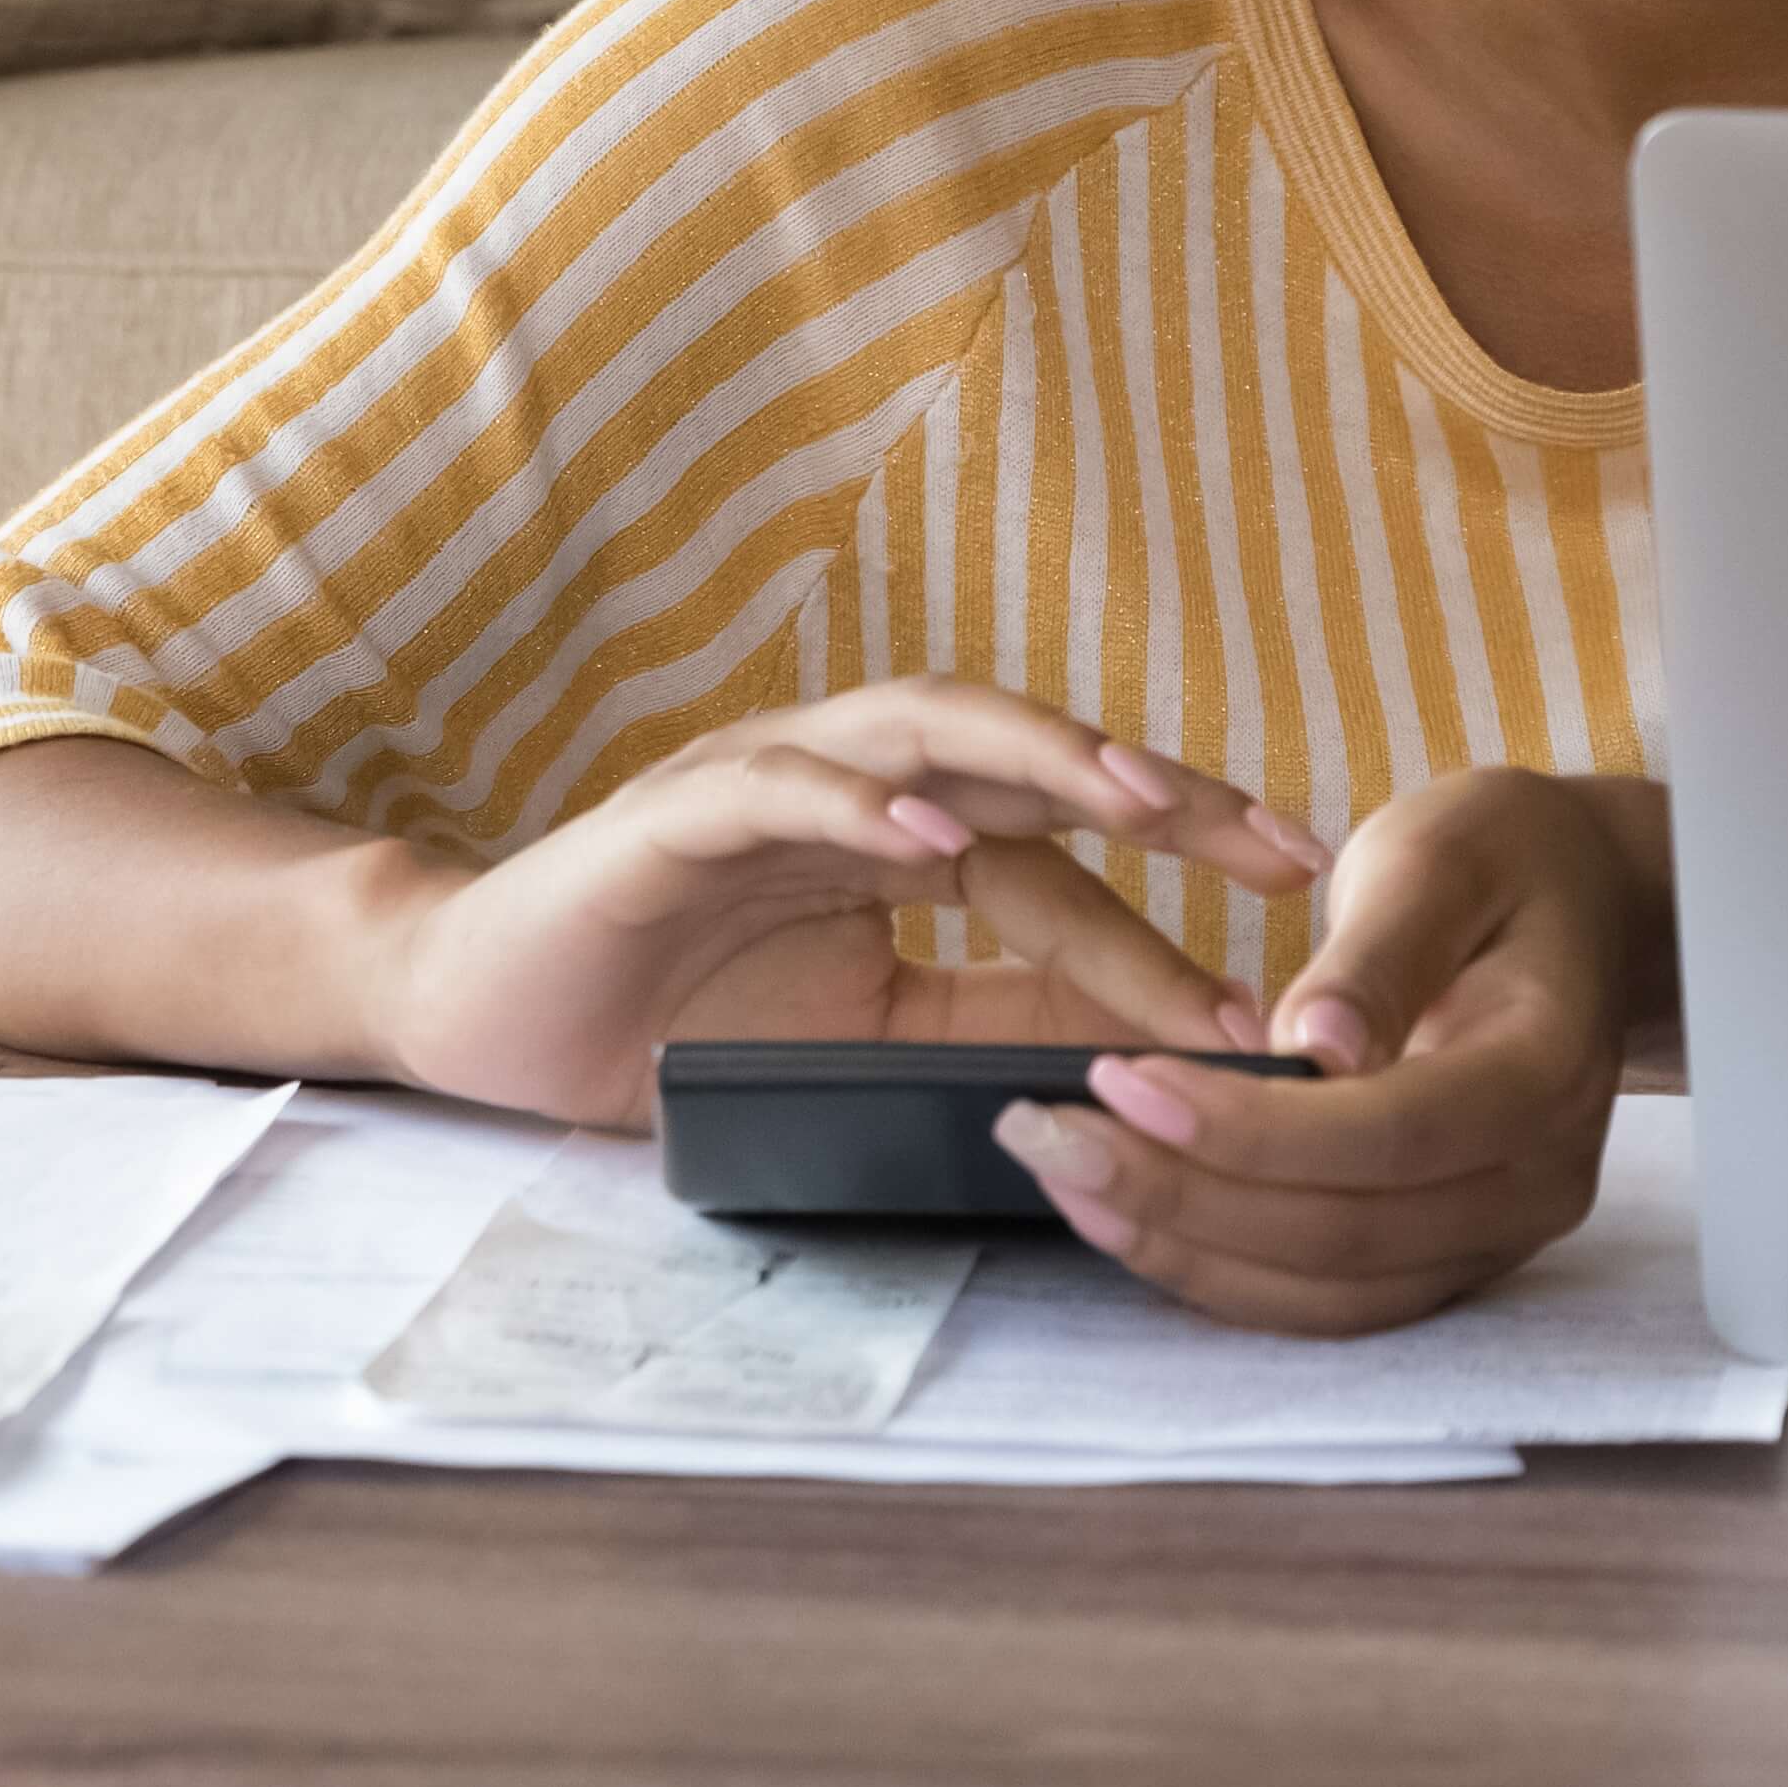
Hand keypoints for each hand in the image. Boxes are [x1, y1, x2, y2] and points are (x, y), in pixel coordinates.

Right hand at [360, 678, 1331, 1132]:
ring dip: (1035, 757)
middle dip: (1158, 791)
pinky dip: (860, 800)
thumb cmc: (672, 1020)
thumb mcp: (873, 1037)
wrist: (481, 1017)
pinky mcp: (668, 818)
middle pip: (1025, 757)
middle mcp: (848, 785)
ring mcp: (758, 784)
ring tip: (1141, 800)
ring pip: (919, 734)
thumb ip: (999, 1024)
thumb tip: (1167, 1051)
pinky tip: (936, 832)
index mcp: (899, 834)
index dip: (1181, 875)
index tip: (1306, 924)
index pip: (1062, 841)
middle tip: (1284, 845)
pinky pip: (779, 788)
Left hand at [988, 764, 1655, 1334]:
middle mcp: (1535, 1179)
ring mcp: (1495, 1236)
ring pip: (1328, 1293)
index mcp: (1547, 1068)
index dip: (1248, 1126)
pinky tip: (1122, 1209)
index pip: (1390, 1134)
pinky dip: (1218, 1267)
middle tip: (1042, 1134)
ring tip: (1059, 1172)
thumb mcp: (1440, 854)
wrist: (1578, 912)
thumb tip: (1316, 1044)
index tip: (1117, 1077)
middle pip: (1347, 1234)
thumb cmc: (1501, 861)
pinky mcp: (1445, 1256)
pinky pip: (1326, 1298)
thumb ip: (1381, 950)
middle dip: (1182, 1195)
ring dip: (1182, 1245)